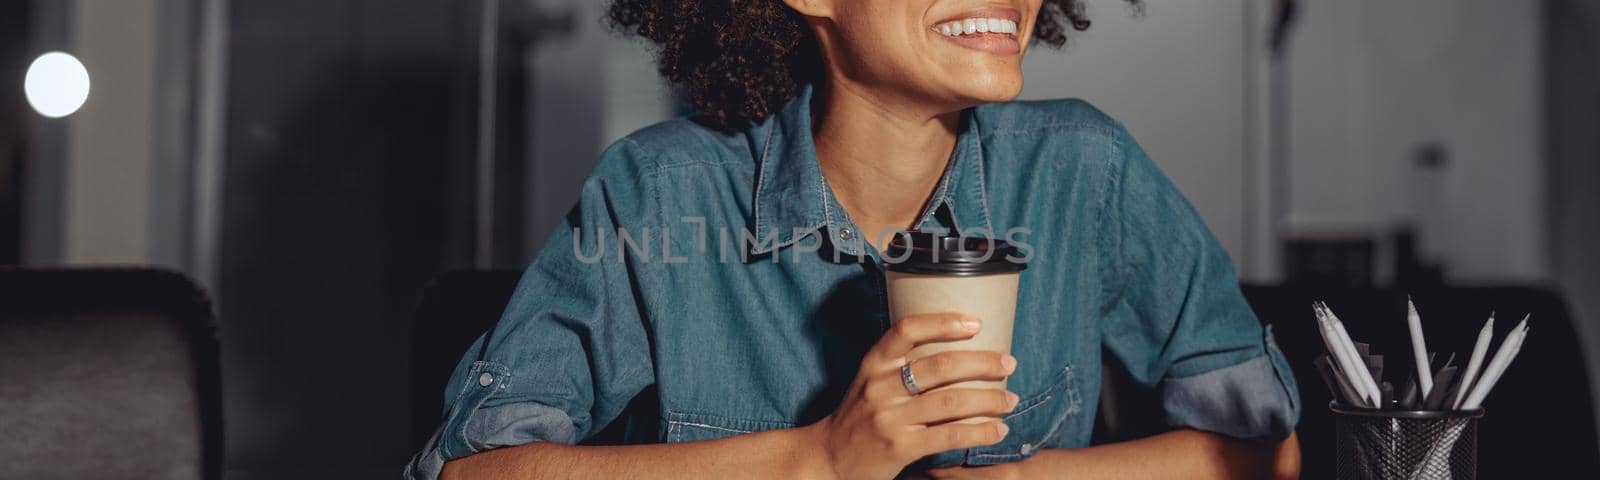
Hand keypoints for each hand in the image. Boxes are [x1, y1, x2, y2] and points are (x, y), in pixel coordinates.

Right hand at [802, 313, 1019, 479]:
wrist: (828, 459)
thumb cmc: (858, 418)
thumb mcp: (869, 382)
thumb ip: (900, 366)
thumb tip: (956, 350)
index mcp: (873, 364)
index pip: (908, 330)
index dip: (944, 322)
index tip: (975, 323)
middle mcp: (880, 387)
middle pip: (941, 365)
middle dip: (983, 363)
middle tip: (1009, 363)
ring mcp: (890, 418)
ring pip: (952, 401)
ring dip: (990, 399)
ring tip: (1011, 400)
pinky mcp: (900, 447)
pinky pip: (951, 434)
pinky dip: (981, 431)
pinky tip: (999, 430)